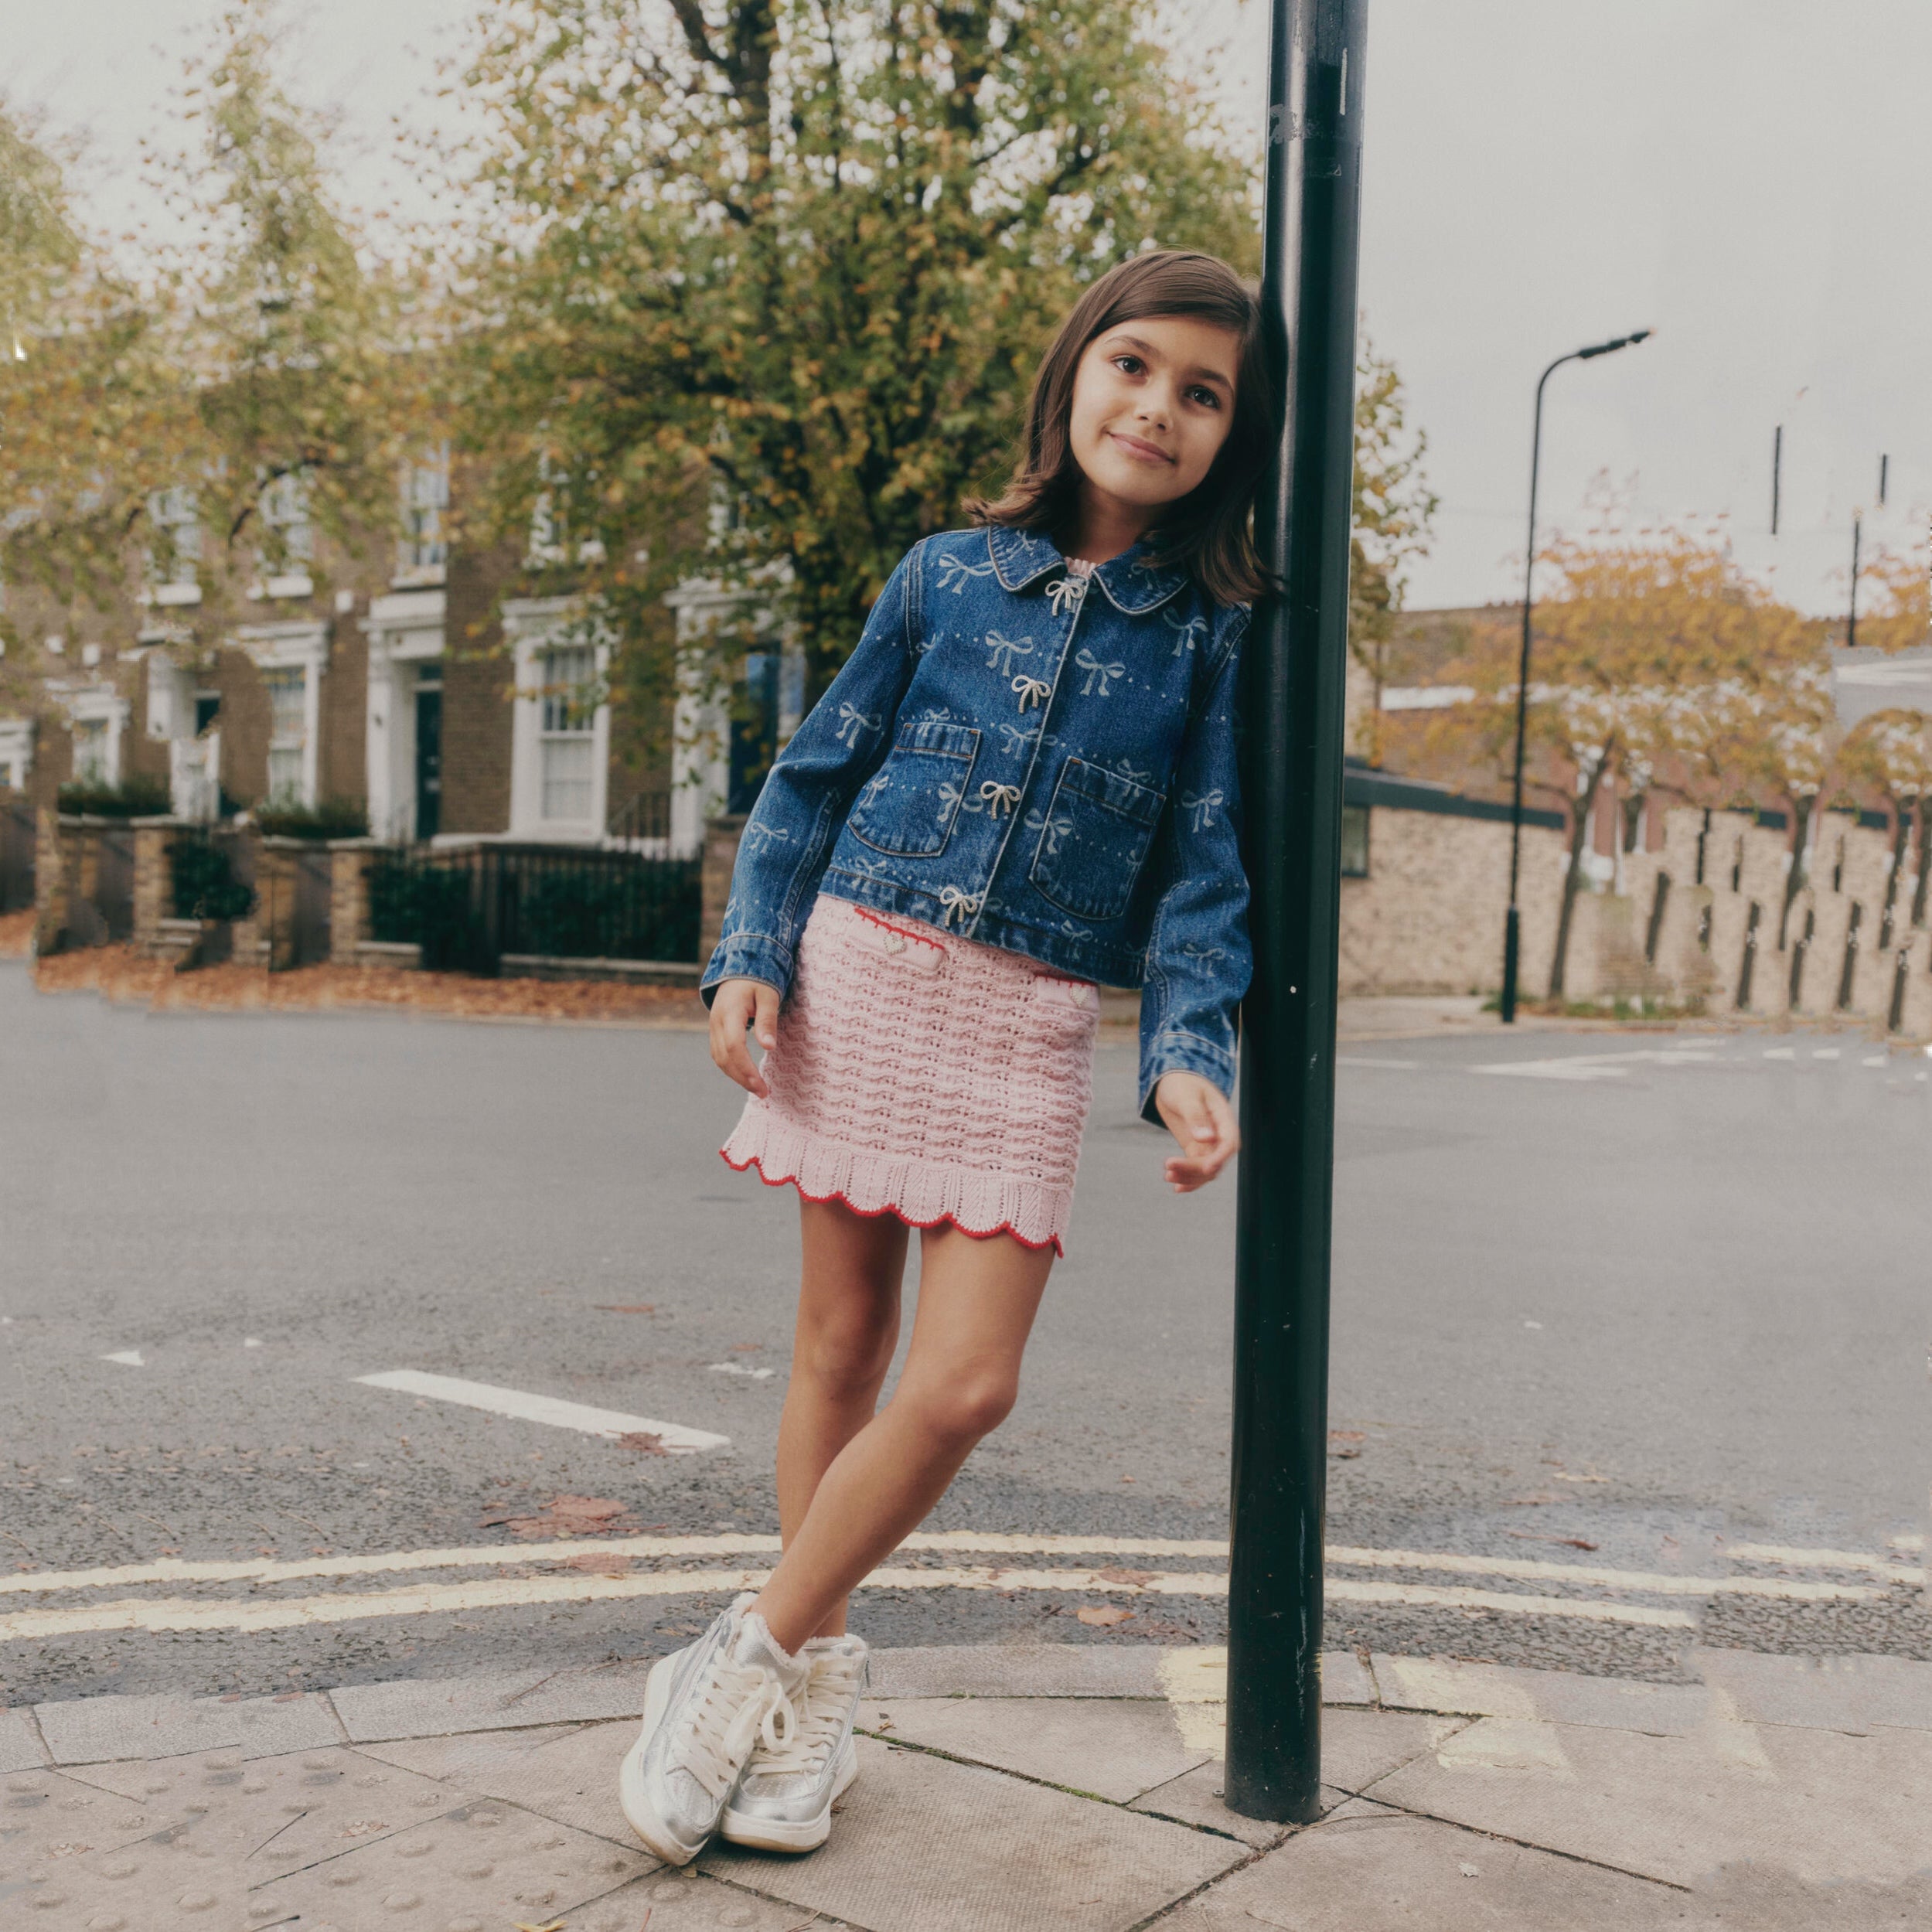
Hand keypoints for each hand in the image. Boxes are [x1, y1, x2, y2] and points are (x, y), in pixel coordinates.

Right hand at [710, 977, 780, 1096]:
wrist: (739, 969)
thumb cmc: (758, 980)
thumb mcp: (768, 996)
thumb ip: (767, 1021)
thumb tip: (769, 1047)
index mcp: (730, 1011)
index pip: (734, 1046)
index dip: (746, 1068)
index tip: (761, 1085)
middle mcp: (716, 1021)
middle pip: (724, 1057)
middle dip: (743, 1078)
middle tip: (763, 1093)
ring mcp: (713, 1026)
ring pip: (719, 1059)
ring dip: (736, 1076)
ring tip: (757, 1088)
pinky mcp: (716, 1030)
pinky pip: (719, 1054)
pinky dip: (731, 1068)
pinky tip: (745, 1076)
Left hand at [1154, 1071, 1238, 1192]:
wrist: (1172, 1082)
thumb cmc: (1181, 1084)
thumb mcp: (1186, 1096)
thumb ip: (1195, 1117)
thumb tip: (1206, 1139)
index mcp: (1223, 1118)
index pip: (1229, 1143)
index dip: (1220, 1157)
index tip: (1207, 1169)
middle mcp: (1219, 1134)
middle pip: (1215, 1160)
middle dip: (1195, 1169)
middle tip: (1169, 1168)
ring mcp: (1208, 1144)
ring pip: (1205, 1170)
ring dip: (1189, 1177)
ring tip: (1167, 1175)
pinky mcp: (1195, 1149)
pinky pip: (1195, 1169)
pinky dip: (1186, 1178)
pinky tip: (1175, 1184)